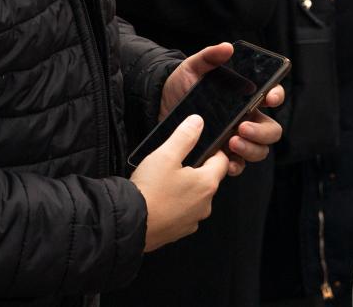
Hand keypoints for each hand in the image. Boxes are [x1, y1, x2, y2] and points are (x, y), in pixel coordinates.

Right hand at [129, 114, 228, 252]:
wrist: (130, 223)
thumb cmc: (150, 190)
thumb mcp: (166, 154)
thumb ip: (185, 136)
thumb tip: (198, 122)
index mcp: (207, 183)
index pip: (222, 161)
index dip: (214, 150)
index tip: (202, 145)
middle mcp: (205, 204)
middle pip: (208, 180)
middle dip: (196, 170)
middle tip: (176, 162)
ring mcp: (193, 220)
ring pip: (195, 198)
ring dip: (185, 189)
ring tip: (164, 181)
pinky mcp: (179, 231)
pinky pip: (183, 213)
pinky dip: (175, 205)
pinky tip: (159, 199)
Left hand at [160, 43, 286, 176]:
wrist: (159, 105)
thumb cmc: (181, 84)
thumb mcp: (193, 67)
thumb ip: (209, 56)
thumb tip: (227, 48)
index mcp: (245, 96)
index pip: (272, 95)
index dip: (276, 95)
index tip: (268, 97)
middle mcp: (246, 118)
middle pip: (271, 129)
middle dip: (262, 131)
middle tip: (242, 127)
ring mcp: (236, 137)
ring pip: (260, 149)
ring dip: (251, 149)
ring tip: (232, 142)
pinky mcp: (222, 154)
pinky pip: (239, 165)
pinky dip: (237, 165)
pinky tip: (226, 161)